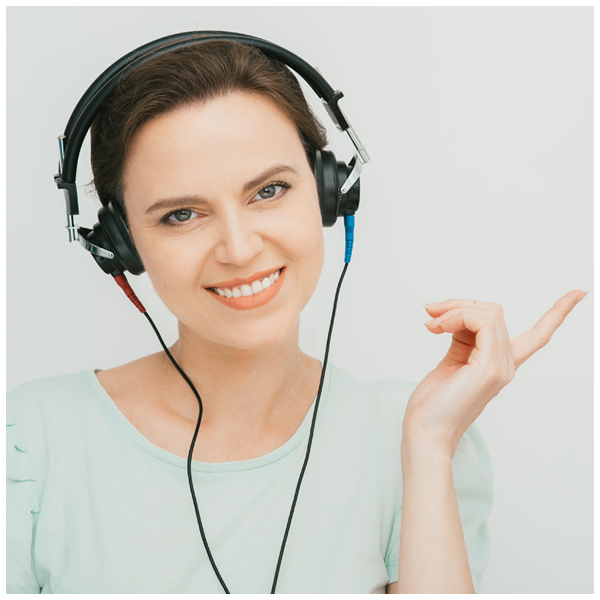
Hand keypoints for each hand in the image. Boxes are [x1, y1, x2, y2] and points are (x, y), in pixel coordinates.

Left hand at [403, 289, 587, 456]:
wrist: (424, 432)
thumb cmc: (432, 404)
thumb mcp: (451, 362)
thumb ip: (461, 339)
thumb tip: (453, 313)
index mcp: (499, 365)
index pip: (537, 337)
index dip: (557, 314)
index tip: (577, 293)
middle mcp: (506, 365)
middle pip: (493, 312)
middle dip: (459, 305)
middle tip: (430, 312)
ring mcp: (501, 367)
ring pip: (488, 313)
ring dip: (454, 310)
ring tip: (431, 324)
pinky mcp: (489, 367)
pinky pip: (482, 322)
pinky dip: (456, 316)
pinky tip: (438, 327)